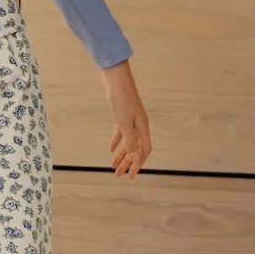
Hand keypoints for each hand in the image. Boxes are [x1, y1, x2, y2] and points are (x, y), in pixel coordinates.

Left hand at [101, 60, 151, 177]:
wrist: (116, 78)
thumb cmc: (121, 98)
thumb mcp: (124, 122)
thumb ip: (130, 140)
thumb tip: (135, 157)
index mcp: (142, 128)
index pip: (144, 151)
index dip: (138, 164)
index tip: (131, 175)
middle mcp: (139, 125)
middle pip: (135, 149)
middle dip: (127, 163)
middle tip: (118, 174)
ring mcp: (131, 120)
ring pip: (128, 142)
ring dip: (122, 154)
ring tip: (113, 165)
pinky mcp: (122, 115)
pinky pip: (121, 133)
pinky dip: (117, 141)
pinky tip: (111, 149)